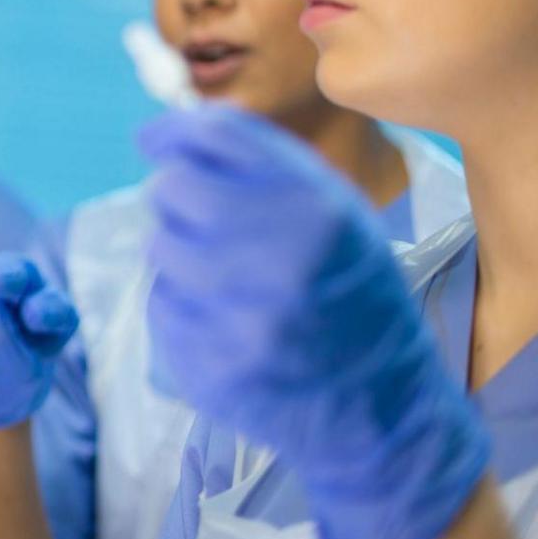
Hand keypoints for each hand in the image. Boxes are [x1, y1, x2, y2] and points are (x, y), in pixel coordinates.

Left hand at [140, 105, 488, 538]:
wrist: (382, 412)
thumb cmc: (355, 299)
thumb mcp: (340, 219)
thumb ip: (267, 166)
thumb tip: (175, 127)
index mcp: (320, 213)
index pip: (215, 138)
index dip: (173, 132)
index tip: (155, 138)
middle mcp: (280, 262)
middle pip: (173, 189)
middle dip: (179, 197)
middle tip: (203, 218)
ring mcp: (241, 320)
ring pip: (160, 246)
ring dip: (180, 254)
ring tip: (229, 278)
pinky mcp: (210, 366)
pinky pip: (163, 306)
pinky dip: (182, 306)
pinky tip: (226, 322)